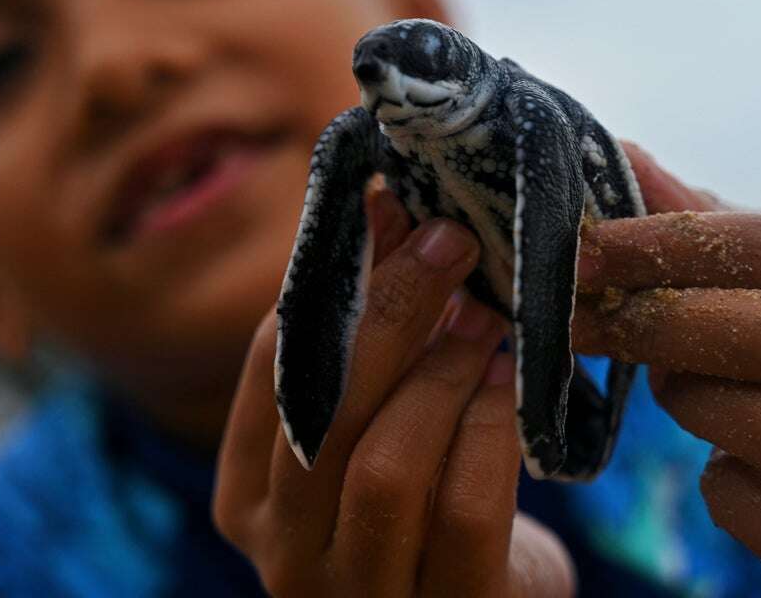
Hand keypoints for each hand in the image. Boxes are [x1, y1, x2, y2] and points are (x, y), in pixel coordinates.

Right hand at [213, 190, 574, 596]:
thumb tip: (385, 203)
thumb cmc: (418, 495)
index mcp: (247, 497)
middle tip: (450, 243)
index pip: (272, 369)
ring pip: (384, 468)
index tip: (392, 215)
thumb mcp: (378, 415)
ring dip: (441, 375)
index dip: (332, 282)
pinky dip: (489, 431)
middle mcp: (284, 556)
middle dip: (389, 315)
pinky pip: (463, 511)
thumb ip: (369, 330)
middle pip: (322, 417)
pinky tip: (512, 385)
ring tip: (486, 318)